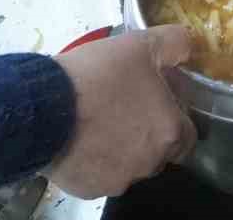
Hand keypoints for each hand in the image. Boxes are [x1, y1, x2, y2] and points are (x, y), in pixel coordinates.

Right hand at [46, 26, 196, 198]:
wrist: (44, 107)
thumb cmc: (97, 75)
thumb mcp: (141, 43)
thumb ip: (175, 44)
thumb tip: (188, 47)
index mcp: (169, 132)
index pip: (187, 134)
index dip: (174, 115)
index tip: (157, 100)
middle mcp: (149, 163)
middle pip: (159, 151)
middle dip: (148, 131)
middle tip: (126, 105)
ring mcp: (119, 180)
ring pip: (130, 164)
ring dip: (122, 145)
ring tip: (100, 118)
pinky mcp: (89, 188)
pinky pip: (100, 174)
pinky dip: (95, 159)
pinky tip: (81, 137)